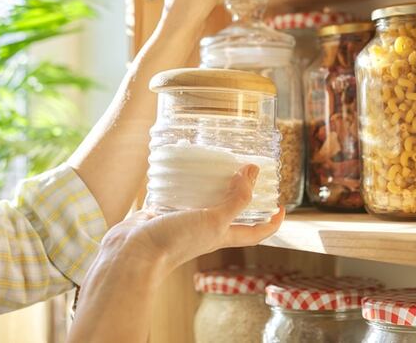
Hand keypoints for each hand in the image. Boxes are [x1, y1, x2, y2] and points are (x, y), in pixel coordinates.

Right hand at [107, 165, 284, 275]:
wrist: (134, 253)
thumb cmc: (177, 241)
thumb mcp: (214, 220)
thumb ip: (236, 199)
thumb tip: (253, 173)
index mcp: (221, 236)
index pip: (255, 233)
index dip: (271, 222)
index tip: (281, 206)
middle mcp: (205, 229)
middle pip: (230, 213)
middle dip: (241, 194)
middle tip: (247, 171)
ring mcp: (183, 221)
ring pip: (203, 200)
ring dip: (211, 184)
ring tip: (217, 162)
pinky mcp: (162, 212)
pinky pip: (177, 194)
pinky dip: (182, 182)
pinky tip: (182, 166)